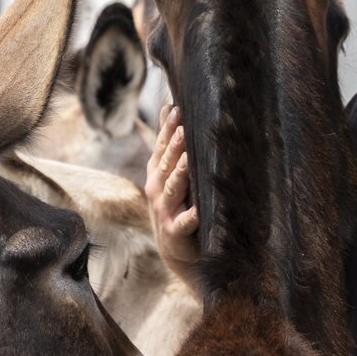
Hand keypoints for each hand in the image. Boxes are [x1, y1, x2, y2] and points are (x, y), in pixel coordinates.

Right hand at [145, 104, 198, 288]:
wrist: (175, 249)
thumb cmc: (176, 204)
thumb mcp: (168, 172)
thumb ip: (168, 142)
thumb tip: (169, 105)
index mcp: (156, 173)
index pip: (161, 147)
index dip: (167, 128)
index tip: (176, 108)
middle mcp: (157, 190)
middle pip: (167, 163)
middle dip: (174, 145)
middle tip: (184, 127)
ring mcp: (164, 210)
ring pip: (173, 188)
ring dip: (180, 173)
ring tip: (188, 158)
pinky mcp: (175, 231)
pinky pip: (186, 221)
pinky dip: (192, 216)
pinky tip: (199, 209)